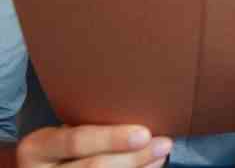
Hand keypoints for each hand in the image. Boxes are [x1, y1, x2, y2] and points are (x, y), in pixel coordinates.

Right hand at [16, 124, 171, 167]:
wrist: (44, 167)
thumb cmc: (63, 142)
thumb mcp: (64, 128)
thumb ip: (89, 122)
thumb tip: (139, 107)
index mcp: (36, 147)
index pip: (76, 141)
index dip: (112, 138)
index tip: (144, 133)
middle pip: (93, 167)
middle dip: (133, 157)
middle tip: (163, 144)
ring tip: (160, 156)